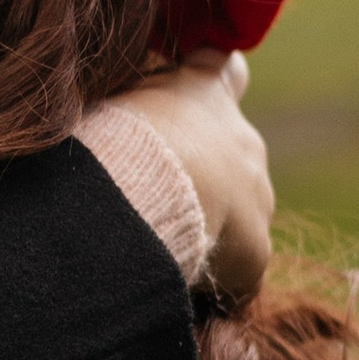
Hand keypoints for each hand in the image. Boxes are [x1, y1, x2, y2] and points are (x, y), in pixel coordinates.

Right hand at [117, 51, 272, 302]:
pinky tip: (178, 287)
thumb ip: (127, 105)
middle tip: (154, 201)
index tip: (198, 94)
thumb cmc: (108, 140)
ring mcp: (258, 194)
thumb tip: (99, 110)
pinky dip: (214, 279)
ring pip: (242, 215)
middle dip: (204, 179)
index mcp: (206, 92)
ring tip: (159, 246)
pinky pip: (239, 270)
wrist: (139, 189)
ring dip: (210, 228)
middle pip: (235, 156)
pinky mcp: (256, 249)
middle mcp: (244, 138)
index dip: (215, 83)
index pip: (226, 71)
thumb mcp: (109, 102)